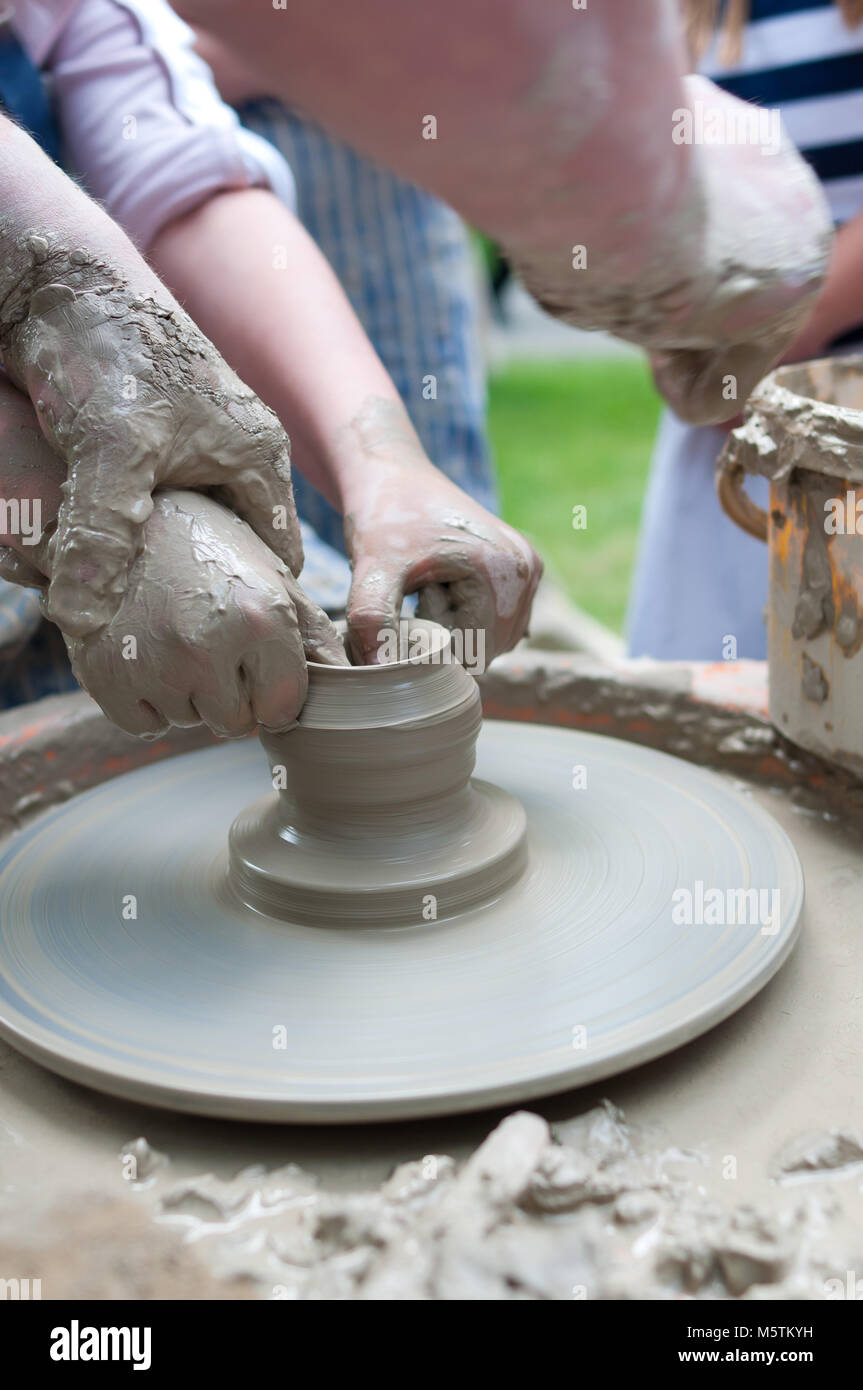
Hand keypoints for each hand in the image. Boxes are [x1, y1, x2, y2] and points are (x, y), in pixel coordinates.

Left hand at [2, 249, 304, 640]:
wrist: (52, 280)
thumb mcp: (110, 448)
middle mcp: (231, 458)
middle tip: (163, 639)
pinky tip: (90, 572)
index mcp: (258, 456)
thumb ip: (101, 535)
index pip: (279, 557)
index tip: (219, 644)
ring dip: (151, 572)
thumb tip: (83, 620)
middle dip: (198, 595)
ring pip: (179, 538)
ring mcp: (184, 456)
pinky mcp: (137, 452)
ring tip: (126, 616)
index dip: (258, 603)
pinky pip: (138, 517)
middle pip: (229, 552)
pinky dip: (116, 545)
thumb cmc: (106, 347)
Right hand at [64, 490, 346, 738]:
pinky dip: (147, 701)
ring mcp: (152, 666)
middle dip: (230, 695)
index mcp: (259, 620)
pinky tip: (147, 653)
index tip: (258, 663)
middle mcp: (206, 648)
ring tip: (176, 635)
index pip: (282, 710)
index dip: (273, 691)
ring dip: (188, 694)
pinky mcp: (106, 678)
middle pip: (235, 724)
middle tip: (212, 642)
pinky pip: (145, 725)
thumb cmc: (212, 546)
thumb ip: (314, 636)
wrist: (123, 514)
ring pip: (189, 722)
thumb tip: (354, 684)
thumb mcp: (272, 578)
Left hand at [343, 462, 541, 667]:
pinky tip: (445, 587)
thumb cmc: (383, 519)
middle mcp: (527, 571)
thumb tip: (377, 673)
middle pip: (488, 648)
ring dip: (457, 628)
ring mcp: (529, 570)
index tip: (412, 601)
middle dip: (448, 637)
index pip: (475, 652)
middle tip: (420, 593)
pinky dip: (468, 617)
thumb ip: (371, 621)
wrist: (393, 476)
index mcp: (505, 572)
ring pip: (493, 639)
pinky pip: (496, 621)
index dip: (435, 645)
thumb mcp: (371, 570)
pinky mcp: (522, 570)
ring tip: (431, 588)